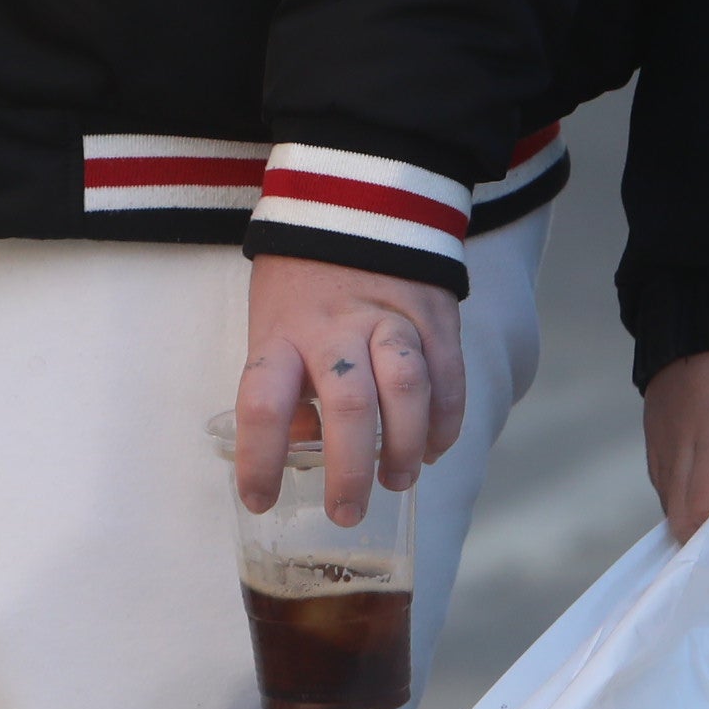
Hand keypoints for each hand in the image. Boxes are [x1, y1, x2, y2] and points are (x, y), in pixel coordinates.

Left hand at [235, 255, 465, 526]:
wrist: (357, 195)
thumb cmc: (301, 275)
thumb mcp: (271, 319)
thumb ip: (286, 383)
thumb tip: (303, 448)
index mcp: (283, 331)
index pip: (262, 403)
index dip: (260, 459)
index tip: (260, 500)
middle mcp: (336, 327)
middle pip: (348, 406)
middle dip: (349, 472)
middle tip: (347, 513)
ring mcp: (391, 318)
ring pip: (406, 390)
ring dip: (404, 447)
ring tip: (398, 480)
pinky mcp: (434, 314)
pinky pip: (448, 377)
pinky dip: (444, 422)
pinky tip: (434, 448)